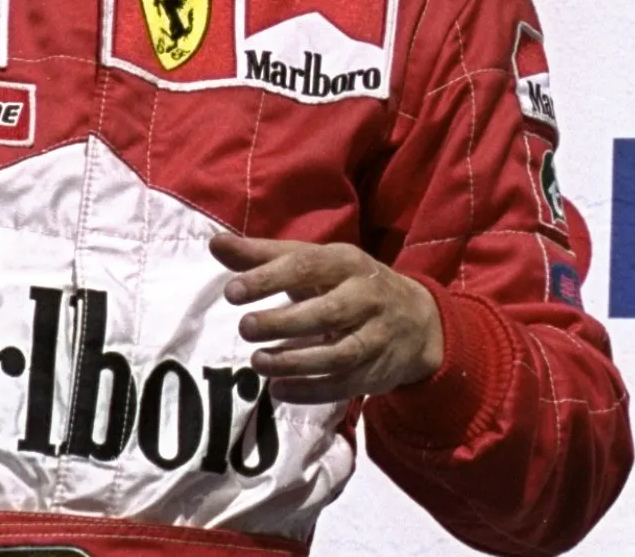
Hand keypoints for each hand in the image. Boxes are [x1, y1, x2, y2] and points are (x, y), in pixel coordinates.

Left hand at [212, 233, 445, 403]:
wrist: (418, 320)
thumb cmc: (351, 285)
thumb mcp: (317, 263)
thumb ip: (265, 256)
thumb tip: (216, 244)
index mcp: (347, 262)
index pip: (307, 266)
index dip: (269, 278)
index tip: (232, 292)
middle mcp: (367, 296)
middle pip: (327, 311)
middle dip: (283, 322)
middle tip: (245, 328)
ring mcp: (376, 336)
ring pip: (337, 354)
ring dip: (295, 361)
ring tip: (257, 361)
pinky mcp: (376, 371)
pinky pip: (343, 385)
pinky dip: (310, 391)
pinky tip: (278, 390)